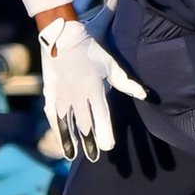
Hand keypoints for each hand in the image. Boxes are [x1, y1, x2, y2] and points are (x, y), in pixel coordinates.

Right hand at [38, 8, 144, 161]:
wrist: (63, 37)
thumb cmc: (92, 50)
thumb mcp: (111, 65)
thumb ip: (126, 83)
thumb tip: (145, 94)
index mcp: (93, 87)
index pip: (101, 115)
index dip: (105, 132)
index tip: (108, 147)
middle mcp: (76, 94)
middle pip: (84, 123)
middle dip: (90, 141)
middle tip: (95, 157)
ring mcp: (61, 95)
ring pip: (67, 123)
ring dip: (72, 140)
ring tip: (75, 155)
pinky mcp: (50, 95)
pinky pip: (54, 117)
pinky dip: (58, 131)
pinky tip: (62, 142)